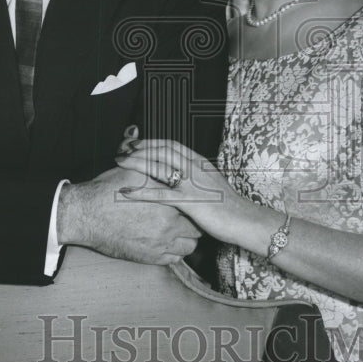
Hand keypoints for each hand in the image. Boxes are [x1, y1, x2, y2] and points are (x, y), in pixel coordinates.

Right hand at [56, 166, 201, 266]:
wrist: (85, 215)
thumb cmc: (107, 191)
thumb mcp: (131, 170)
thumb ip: (150, 160)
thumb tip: (140, 134)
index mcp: (168, 202)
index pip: (194, 205)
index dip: (192, 202)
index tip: (188, 200)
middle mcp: (168, 225)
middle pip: (196, 227)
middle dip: (192, 221)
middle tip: (185, 215)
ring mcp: (160, 244)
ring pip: (190, 246)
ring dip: (186, 238)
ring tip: (178, 230)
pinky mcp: (151, 258)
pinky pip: (175, 258)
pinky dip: (175, 251)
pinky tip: (167, 242)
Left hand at [114, 136, 233, 239]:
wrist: (244, 219)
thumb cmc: (229, 205)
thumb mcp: (212, 182)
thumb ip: (197, 175)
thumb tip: (183, 173)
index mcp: (199, 161)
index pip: (171, 145)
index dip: (151, 142)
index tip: (136, 143)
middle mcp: (194, 167)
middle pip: (161, 150)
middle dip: (139, 148)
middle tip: (122, 150)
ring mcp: (191, 183)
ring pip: (158, 166)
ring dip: (135, 162)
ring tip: (118, 162)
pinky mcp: (188, 201)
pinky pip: (158, 194)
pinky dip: (139, 191)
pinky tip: (125, 191)